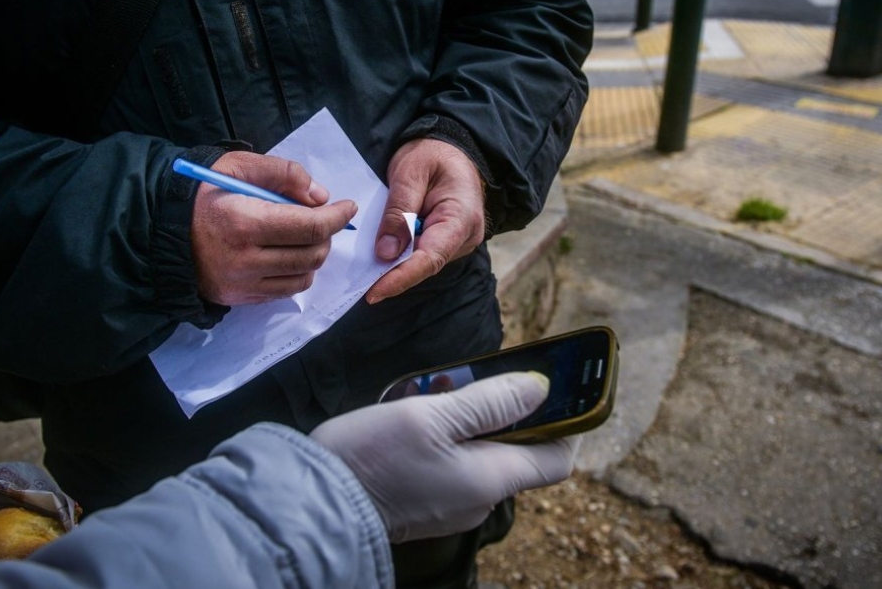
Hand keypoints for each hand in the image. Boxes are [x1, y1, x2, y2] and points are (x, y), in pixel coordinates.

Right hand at [191, 151, 357, 304]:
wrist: (160, 229)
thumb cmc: (201, 192)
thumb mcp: (237, 166)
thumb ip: (283, 173)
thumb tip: (320, 196)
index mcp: (245, 222)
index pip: (310, 227)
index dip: (337, 217)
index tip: (347, 207)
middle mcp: (245, 259)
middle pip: (312, 254)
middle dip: (326, 235)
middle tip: (320, 219)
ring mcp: (241, 283)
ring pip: (303, 276)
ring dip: (313, 255)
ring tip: (303, 237)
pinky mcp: (238, 297)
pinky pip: (284, 291)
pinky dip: (296, 273)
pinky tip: (286, 255)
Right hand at [310, 372, 573, 542]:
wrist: (312, 502)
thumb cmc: (372, 457)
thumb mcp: (432, 416)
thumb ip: (490, 403)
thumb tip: (541, 389)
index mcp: (491, 479)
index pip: (558, 458)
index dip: (569, 424)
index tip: (562, 389)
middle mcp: (479, 499)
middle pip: (519, 452)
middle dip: (507, 411)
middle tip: (479, 377)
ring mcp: (452, 504)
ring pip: (482, 455)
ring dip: (471, 420)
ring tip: (438, 390)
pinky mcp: (426, 502)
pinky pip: (454, 465)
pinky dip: (448, 437)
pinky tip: (416, 414)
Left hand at [366, 138, 484, 303]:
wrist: (448, 146)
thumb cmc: (431, 154)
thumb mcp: (409, 173)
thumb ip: (399, 212)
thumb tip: (385, 253)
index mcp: (462, 217)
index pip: (430, 258)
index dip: (401, 278)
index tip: (374, 292)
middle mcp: (465, 236)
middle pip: (425, 265)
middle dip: (392, 274)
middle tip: (357, 281)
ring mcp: (457, 242)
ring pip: (421, 261)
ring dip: (394, 264)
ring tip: (364, 266)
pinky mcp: (445, 242)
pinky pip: (420, 253)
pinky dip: (399, 254)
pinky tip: (380, 251)